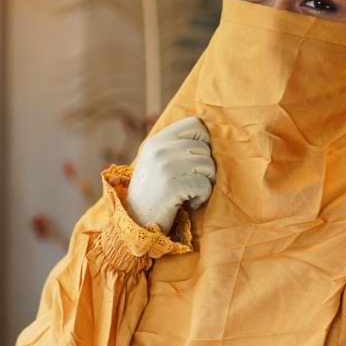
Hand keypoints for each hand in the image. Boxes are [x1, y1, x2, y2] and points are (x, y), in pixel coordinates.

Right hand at [127, 116, 214, 233]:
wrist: (136, 221)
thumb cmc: (153, 192)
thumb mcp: (157, 161)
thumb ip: (176, 146)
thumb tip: (208, 136)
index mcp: (157, 140)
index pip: (195, 124)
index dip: (203, 141)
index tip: (195, 160)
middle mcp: (161, 149)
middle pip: (205, 148)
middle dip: (205, 168)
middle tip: (191, 182)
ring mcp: (166, 166)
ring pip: (209, 165)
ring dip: (205, 183)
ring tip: (189, 193)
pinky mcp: (173, 186)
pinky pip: (205, 184)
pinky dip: (202, 197)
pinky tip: (189, 203)